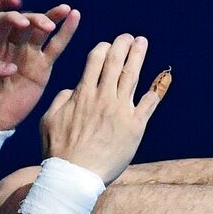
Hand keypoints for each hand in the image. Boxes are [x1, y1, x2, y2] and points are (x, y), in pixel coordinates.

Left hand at [0, 6, 79, 131]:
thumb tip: (12, 67)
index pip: (2, 21)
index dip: (12, 18)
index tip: (21, 24)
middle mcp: (11, 46)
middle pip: (25, 21)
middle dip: (36, 18)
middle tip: (46, 25)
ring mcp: (28, 55)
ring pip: (42, 30)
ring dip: (53, 17)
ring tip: (66, 9)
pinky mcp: (42, 68)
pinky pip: (55, 47)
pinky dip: (65, 32)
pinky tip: (74, 17)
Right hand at [39, 34, 168, 183]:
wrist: (74, 176)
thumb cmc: (59, 152)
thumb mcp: (49, 120)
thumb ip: (61, 100)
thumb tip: (73, 89)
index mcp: (83, 95)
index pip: (95, 61)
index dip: (103, 49)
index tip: (107, 45)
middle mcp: (103, 98)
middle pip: (115, 63)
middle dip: (122, 45)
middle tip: (129, 37)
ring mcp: (120, 111)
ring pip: (132, 76)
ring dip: (138, 56)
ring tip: (142, 43)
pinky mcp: (135, 127)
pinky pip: (148, 104)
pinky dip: (156, 90)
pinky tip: (163, 78)